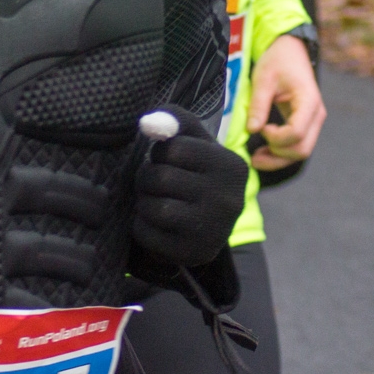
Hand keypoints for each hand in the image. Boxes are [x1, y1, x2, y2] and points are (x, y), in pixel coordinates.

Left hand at [132, 106, 248, 267]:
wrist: (209, 224)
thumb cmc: (196, 172)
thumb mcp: (195, 141)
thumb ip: (175, 120)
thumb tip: (147, 121)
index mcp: (232, 166)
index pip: (174, 148)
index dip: (160, 151)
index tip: (167, 158)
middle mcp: (229, 200)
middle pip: (161, 178)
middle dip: (146, 176)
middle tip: (152, 181)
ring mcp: (213, 231)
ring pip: (154, 208)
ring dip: (143, 201)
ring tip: (152, 199)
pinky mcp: (194, 253)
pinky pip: (148, 234)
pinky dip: (140, 225)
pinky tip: (152, 222)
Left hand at [246, 33, 325, 170]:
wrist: (290, 50)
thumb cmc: (278, 60)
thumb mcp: (263, 78)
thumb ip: (259, 105)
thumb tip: (252, 130)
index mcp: (309, 101)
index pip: (296, 133)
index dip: (276, 137)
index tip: (260, 127)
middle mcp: (316, 115)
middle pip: (302, 149)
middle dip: (277, 156)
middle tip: (253, 156)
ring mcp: (313, 121)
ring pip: (301, 152)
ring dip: (279, 159)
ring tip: (255, 159)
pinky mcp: (306, 124)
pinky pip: (297, 145)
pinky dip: (282, 153)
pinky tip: (264, 152)